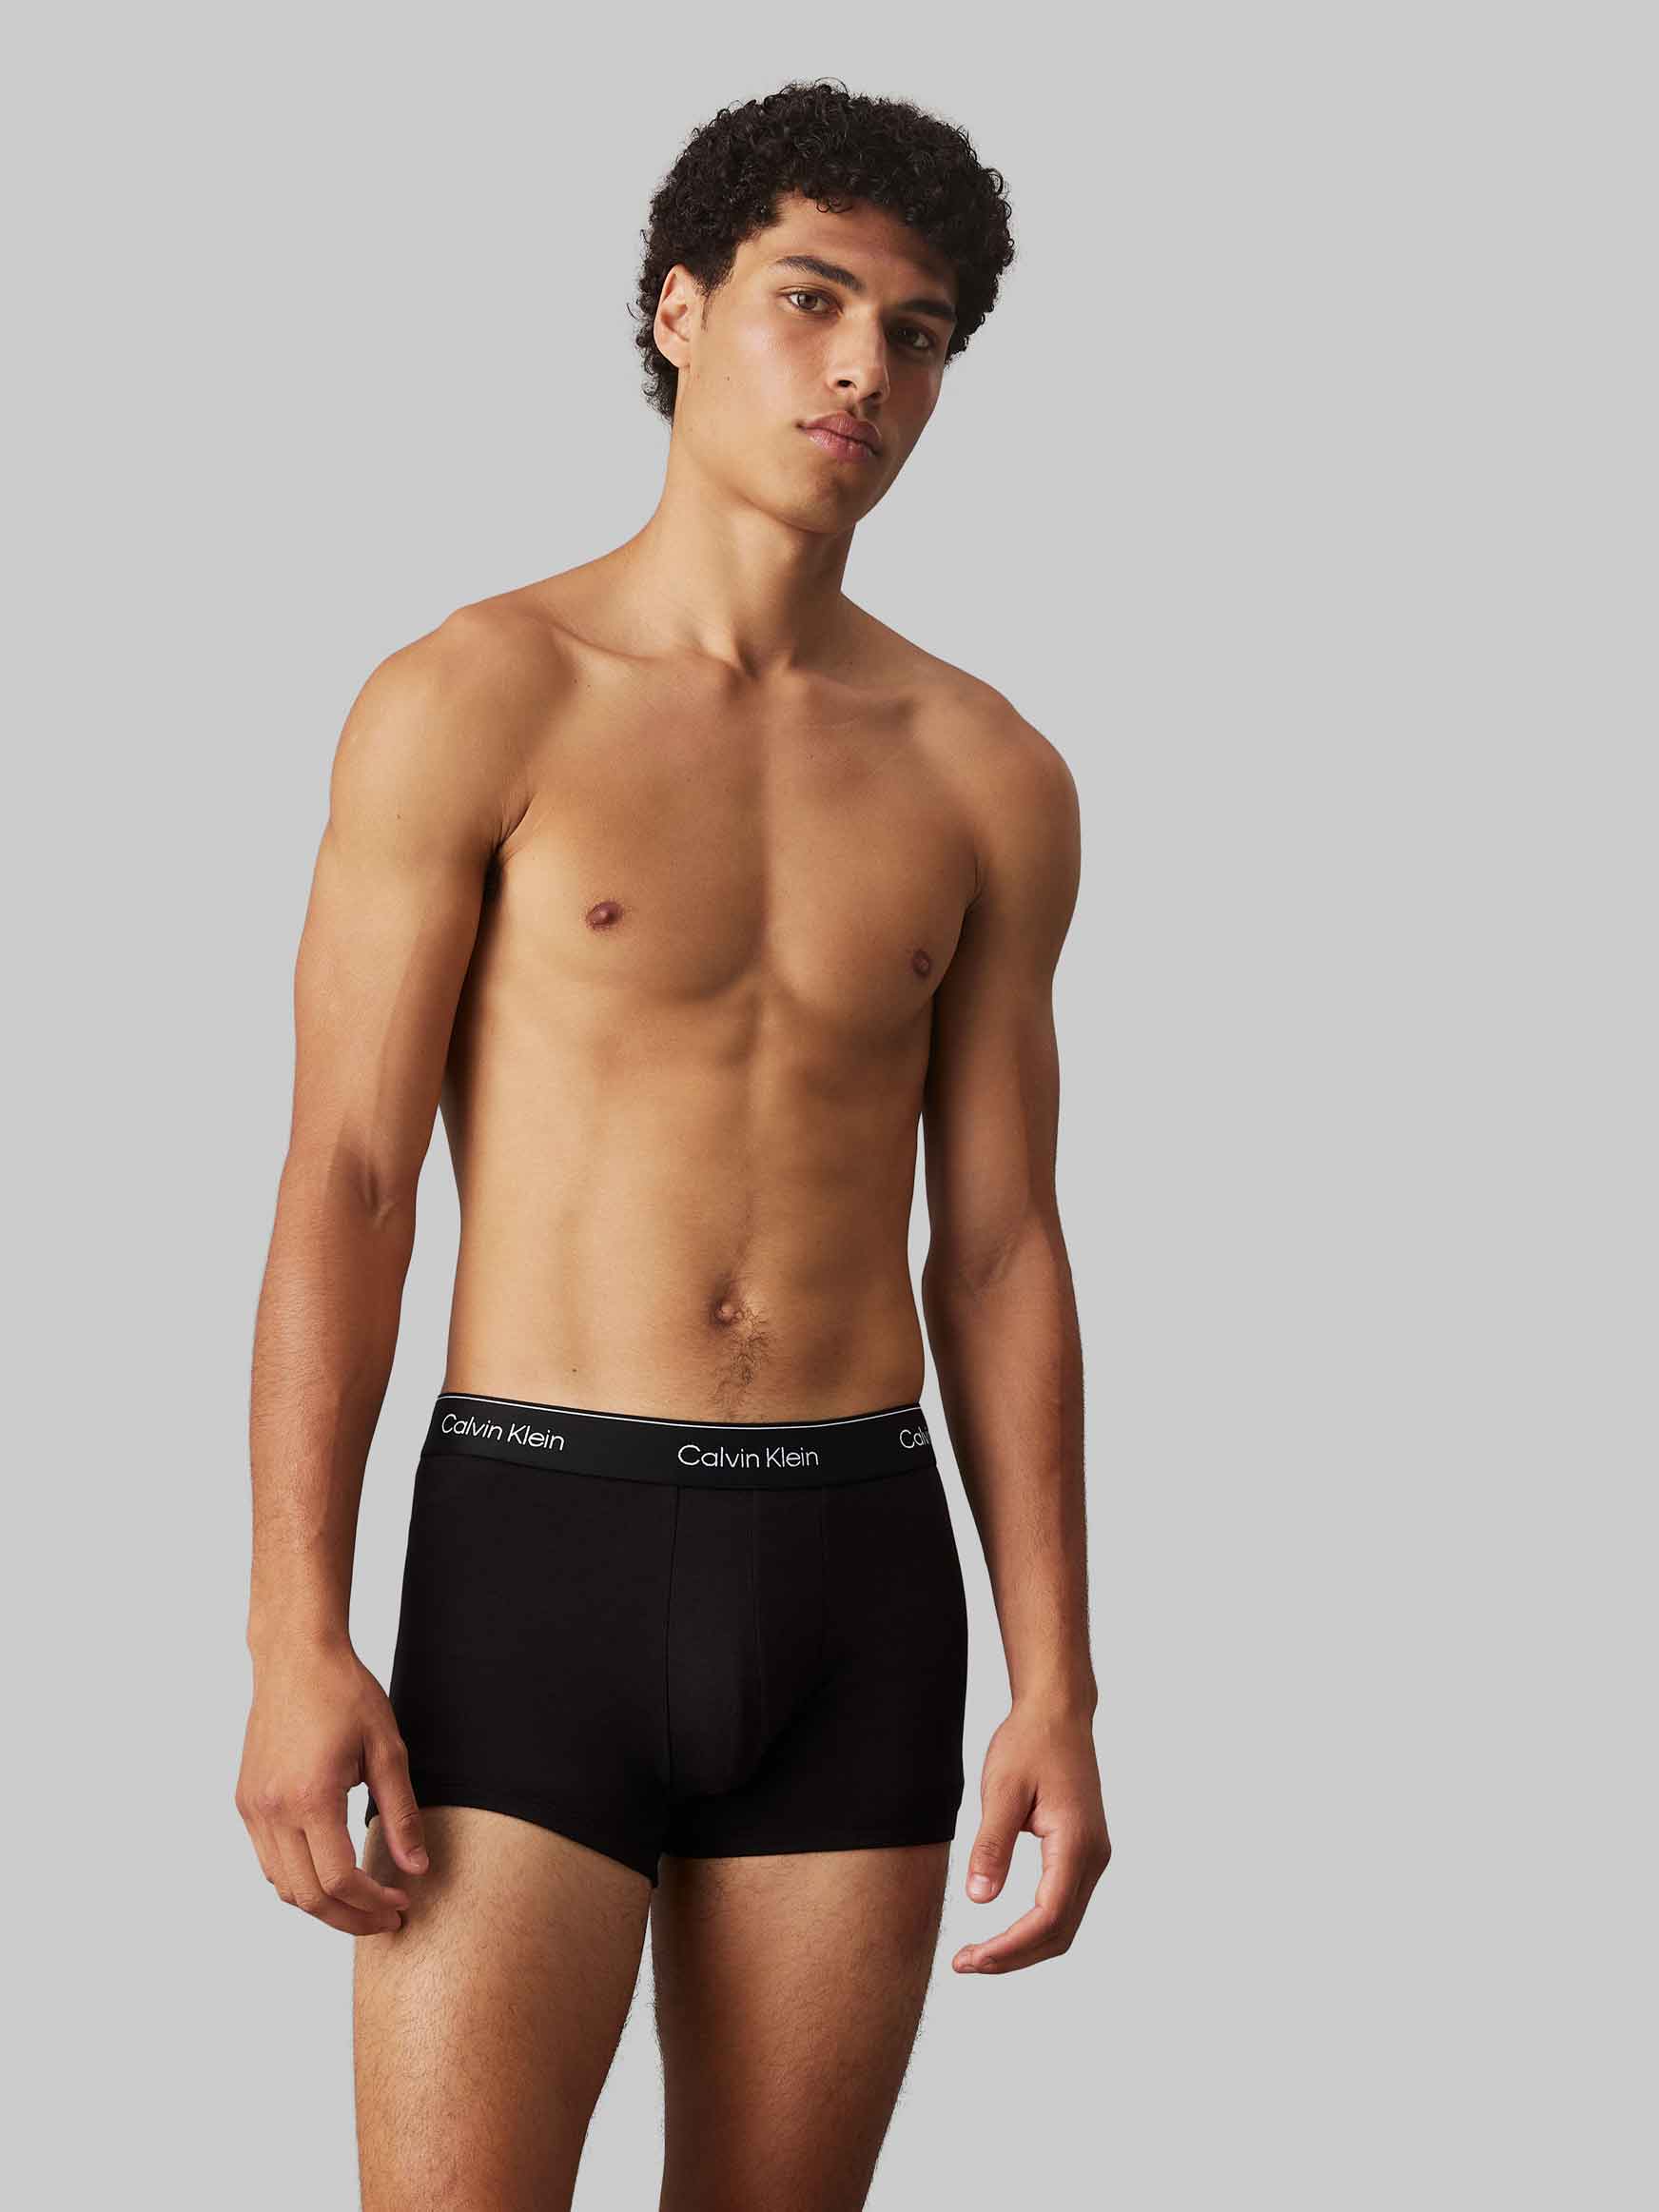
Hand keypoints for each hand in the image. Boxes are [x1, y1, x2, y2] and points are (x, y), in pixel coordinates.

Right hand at [236, 1636, 427, 1935]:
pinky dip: (298, 1879)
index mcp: (311, 1798)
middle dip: (350, 1918)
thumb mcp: (387, 1749)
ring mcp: (253, 1808)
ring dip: (322, 1904)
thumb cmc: (345, 1694)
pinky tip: (330, 1870)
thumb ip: (402, 1814)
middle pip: (307, 1897)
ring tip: (363, 1900)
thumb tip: (416, 1869)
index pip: (339, 1880)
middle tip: (387, 1918)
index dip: (374, 1904)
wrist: (295, 1658)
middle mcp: (273, 1810)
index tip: (402, 1904)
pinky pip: (268, 1861)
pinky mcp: (245, 1802)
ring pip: (283, 1886)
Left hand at [953, 1699, 1110, 1973]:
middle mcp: (1093, 1857)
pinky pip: (1063, 1905)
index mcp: (1076, 1844)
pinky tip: (1005, 1931)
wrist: (1058, 1712)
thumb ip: (991, 1846)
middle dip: (1013, 1957)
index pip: (1047, 1918)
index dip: (1008, 1948)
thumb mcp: (1002, 1790)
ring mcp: (1093, 1857)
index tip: (969, 1959)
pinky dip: (1035, 1928)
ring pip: (1064, 1924)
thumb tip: (978, 1899)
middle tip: (965, 1963)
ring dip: (1024, 1947)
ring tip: (978, 1955)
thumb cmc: (1030, 1743)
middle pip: (1059, 1932)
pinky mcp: (1084, 1852)